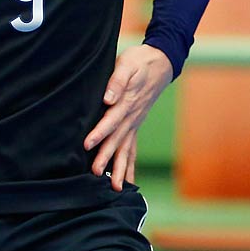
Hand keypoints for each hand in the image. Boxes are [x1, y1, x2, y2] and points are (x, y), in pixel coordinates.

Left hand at [84, 45, 173, 190]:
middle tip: (96, 175)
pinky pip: (133, 148)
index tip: (87, 145)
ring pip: (127, 149)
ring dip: (121, 168)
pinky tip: (127, 179)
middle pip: (117, 140)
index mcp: (127, 102)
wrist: (161, 62)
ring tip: (116, 189)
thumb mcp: (127, 64)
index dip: (99, 133)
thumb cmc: (140, 62)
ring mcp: (135, 122)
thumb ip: (117, 81)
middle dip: (107, 158)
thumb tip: (108, 98)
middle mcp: (132, 117)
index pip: (110, 120)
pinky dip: (130, 164)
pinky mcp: (136, 124)